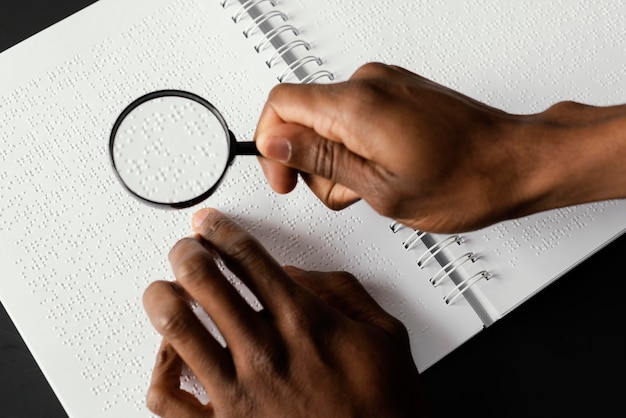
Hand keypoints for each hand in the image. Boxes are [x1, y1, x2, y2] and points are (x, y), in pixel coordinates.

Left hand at [143, 208, 425, 417]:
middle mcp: (266, 351)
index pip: (248, 257)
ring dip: (163, 298)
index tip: (208, 224)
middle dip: (187, 253)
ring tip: (165, 291)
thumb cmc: (383, 410)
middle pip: (204, 280)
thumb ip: (342, 293)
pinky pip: (168, 395)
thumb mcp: (385, 336)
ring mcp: (238, 391)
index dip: (220, 231)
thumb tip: (297, 275)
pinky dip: (159, 369)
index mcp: (304, 322)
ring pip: (177, 327)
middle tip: (185, 249)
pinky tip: (169, 355)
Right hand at [254, 62, 625, 232]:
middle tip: (345, 190)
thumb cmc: (466, 180)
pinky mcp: (398, 90)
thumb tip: (277, 144)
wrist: (516, 162)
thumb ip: (321, 162)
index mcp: (357, 106)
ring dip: (338, 158)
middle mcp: (368, 82)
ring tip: (374, 183)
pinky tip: (384, 167)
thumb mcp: (380, 189)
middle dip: (312, 162)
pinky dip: (357, 145)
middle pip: (302, 116)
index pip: (279, 105)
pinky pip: (354, 115)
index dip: (270, 146)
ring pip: (327, 120)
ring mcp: (385, 82)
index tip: (285, 177)